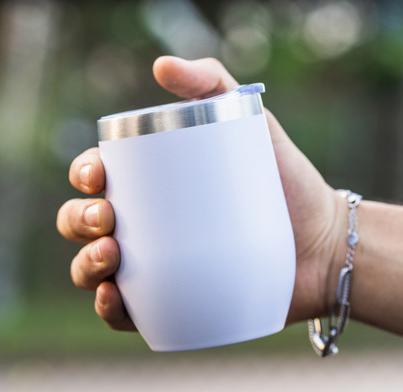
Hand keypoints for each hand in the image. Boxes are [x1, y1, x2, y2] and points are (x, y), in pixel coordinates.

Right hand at [57, 56, 344, 330]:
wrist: (325, 246)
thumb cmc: (286, 179)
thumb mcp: (251, 120)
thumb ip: (214, 82)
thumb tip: (160, 67)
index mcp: (150, 185)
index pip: (97, 178)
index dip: (83, 175)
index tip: (99, 175)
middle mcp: (143, 228)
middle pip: (84, 224)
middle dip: (77, 219)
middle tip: (109, 218)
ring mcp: (153, 269)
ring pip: (93, 270)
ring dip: (84, 264)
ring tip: (111, 255)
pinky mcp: (170, 306)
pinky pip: (124, 313)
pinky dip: (107, 308)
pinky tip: (112, 297)